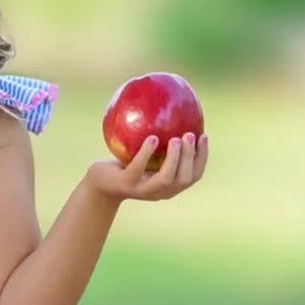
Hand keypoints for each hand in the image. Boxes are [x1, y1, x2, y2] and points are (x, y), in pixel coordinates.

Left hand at [84, 131, 208, 203]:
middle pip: (183, 179)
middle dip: (191, 157)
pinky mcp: (125, 185)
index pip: (193, 176)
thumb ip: (162, 143)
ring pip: (165, 179)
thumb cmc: (126, 164)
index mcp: (169, 186)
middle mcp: (159, 192)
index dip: (202, 158)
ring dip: (174, 159)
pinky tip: (152, 138)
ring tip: (175, 139)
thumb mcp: (146, 155)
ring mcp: (142, 190)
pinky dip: (146, 153)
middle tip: (189, 135)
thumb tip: (176, 112)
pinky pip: (138, 169)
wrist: (100, 183)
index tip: (204, 136)